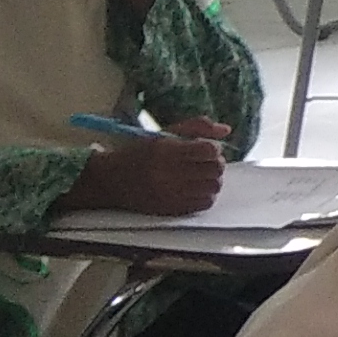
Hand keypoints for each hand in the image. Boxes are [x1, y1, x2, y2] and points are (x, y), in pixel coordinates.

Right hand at [65, 134, 224, 216]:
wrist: (111, 181)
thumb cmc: (140, 153)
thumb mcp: (165, 134)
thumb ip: (197, 127)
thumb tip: (226, 130)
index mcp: (167, 151)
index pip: (209, 150)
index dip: (213, 148)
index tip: (205, 148)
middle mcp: (169, 173)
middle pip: (215, 169)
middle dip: (215, 163)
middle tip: (205, 162)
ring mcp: (171, 194)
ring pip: (214, 186)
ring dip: (213, 179)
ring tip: (202, 175)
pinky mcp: (171, 209)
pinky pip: (205, 203)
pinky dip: (206, 195)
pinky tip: (196, 188)